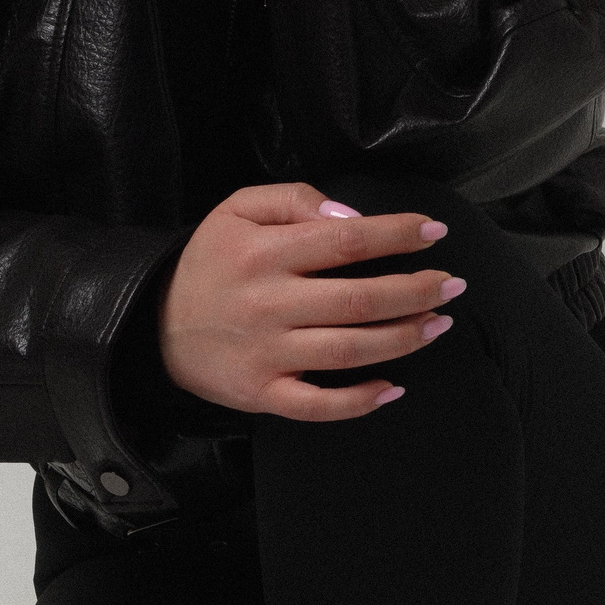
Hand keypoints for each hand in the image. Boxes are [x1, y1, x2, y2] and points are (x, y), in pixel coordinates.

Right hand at [158, 182, 465, 420]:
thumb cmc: (210, 262)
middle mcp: (269, 304)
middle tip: (453, 284)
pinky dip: (359, 401)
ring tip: (439, 324)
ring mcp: (267, 354)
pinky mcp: (262, 394)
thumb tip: (351, 216)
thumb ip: (293, 199)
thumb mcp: (238, 210)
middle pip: (359, 299)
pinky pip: (318, 406)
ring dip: (404, 339)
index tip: (435, 231)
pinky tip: (394, 388)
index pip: (346, 240)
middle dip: (416, 291)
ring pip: (349, 350)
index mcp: (265, 253)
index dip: (398, 235)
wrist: (152, 325)